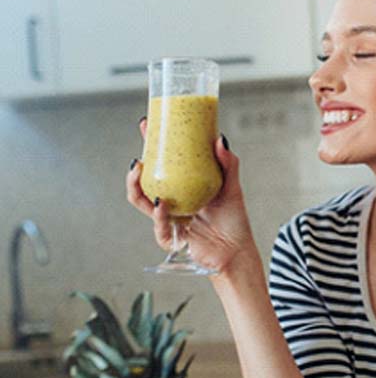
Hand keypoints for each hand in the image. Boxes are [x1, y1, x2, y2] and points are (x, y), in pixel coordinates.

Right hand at [126, 117, 255, 274]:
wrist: (238, 251)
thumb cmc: (234, 221)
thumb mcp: (232, 187)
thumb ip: (228, 164)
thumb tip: (220, 139)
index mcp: (183, 188)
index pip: (162, 164)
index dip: (151, 146)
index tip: (146, 126)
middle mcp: (172, 203)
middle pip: (146, 183)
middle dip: (136, 170)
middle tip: (139, 157)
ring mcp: (169, 220)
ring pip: (143, 203)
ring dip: (137, 189)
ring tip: (140, 173)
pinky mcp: (172, 238)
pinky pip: (160, 226)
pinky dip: (159, 215)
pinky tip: (161, 204)